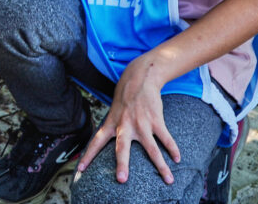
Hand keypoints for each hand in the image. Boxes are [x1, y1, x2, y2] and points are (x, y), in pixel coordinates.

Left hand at [77, 56, 179, 184]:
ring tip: (169, 180)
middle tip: (122, 179)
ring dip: (160, 165)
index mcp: (112, 123)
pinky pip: (166, 137)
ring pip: (151, 148)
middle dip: (122, 163)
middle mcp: (125, 125)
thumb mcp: (113, 111)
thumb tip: (108, 143)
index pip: (96, 141)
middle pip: (122, 147)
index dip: (88, 155)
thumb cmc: (125, 97)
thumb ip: (112, 127)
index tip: (80, 170)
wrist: (140, 78)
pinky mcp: (156, 120)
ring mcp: (142, 123)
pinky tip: (177, 159)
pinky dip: (173, 149)